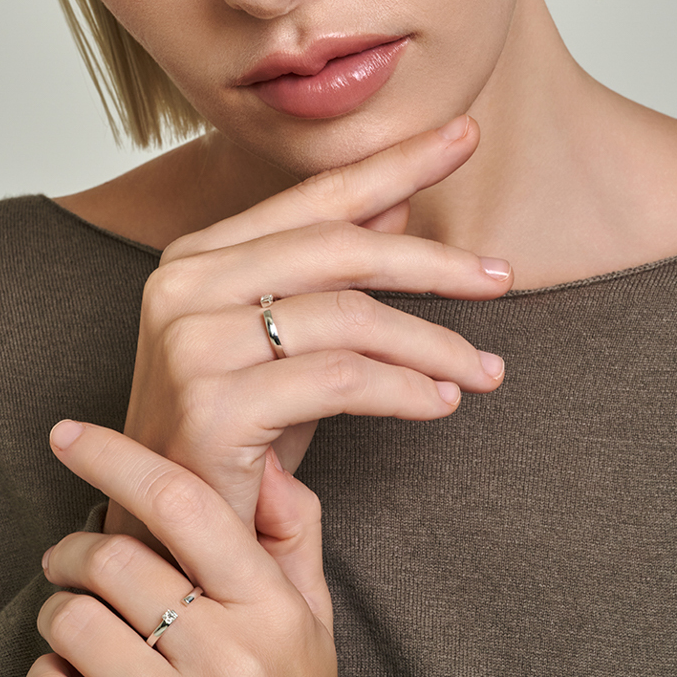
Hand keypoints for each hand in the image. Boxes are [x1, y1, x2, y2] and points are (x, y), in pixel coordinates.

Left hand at [26, 422, 336, 676]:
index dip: (116, 457)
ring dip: (58, 612)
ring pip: (75, 625)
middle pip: (115, 560)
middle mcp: (231, 661)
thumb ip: (292, 531)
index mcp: (271, 608)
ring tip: (75, 622)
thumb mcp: (313, 614)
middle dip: (74, 550)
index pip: (184, 504)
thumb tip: (265, 460)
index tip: (68, 436)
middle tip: (70, 559)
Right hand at [108, 114, 511, 536]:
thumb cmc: (233, 441)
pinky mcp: (210, 401)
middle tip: (502, 277)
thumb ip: (332, 270)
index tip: (463, 135)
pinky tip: (441, 403)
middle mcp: (181, 284)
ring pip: (348, 316)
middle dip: (433, 262)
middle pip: (337, 248)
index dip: (394, 164)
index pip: (312, 199)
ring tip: (485, 371)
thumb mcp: (290, 344)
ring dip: (434, 344)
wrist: (175, 540)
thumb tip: (398, 202)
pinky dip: (405, 389)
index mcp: (196, 256)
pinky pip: (341, 378)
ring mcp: (189, 340)